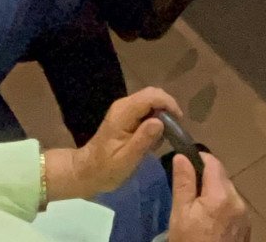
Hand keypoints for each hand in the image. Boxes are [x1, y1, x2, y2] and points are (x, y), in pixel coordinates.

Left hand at [50, 87, 180, 198]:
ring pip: (151, 100)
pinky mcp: (126, 115)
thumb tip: (160, 122)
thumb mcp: (126, 160)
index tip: (178, 122)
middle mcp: (124, 105)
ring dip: (162, 115)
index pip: (151, 96)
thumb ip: (143, 140)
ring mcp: (124, 109)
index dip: (168, 104)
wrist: (87, 171)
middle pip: (153, 94)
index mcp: (123, 113)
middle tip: (173, 131)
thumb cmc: (106, 169)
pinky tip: (152, 139)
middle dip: (167, 108)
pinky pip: (147, 109)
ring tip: (161, 139)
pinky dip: (155, 120)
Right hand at [167, 152, 250, 241]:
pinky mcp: (246, 226)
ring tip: (197, 212)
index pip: (213, 162)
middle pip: (221, 177)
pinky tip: (210, 223)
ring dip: (213, 194)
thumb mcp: (180, 215)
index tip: (184, 166)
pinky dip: (222, 208)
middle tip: (187, 195)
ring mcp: (245, 215)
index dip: (198, 159)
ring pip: (227, 192)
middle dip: (205, 180)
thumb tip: (182, 157)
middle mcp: (238, 200)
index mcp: (221, 194)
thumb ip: (183, 183)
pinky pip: (233, 207)